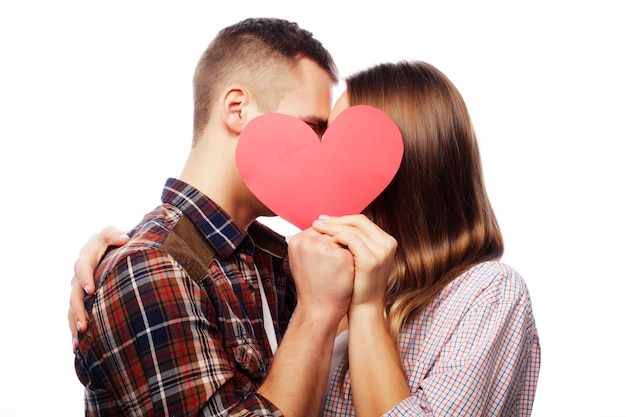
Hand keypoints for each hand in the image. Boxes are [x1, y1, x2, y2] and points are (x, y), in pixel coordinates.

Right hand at [69, 226, 128, 351]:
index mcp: (84, 259)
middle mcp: (77, 277)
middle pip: (74, 294)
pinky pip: (75, 316)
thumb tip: (125, 239)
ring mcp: (78, 290)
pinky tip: (77, 347)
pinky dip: (75, 331)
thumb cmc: (111, 241)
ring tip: (79, 340)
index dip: (85, 278)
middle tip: (84, 325)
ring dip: (74, 324)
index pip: (82, 267)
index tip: (91, 290)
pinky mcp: (81, 301)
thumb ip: (114, 235)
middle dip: (78, 310)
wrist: (105, 250)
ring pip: (72, 309)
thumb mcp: (111, 234)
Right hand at [287, 227, 354, 322]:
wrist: (319, 310)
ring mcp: (325, 248)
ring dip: (345, 248)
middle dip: (336, 241)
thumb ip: (309, 244)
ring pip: (342, 239)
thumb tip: (322, 231)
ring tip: (342, 264)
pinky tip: (349, 269)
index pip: (317, 229)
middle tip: (337, 256)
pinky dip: (352, 257)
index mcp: (297, 241)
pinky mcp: (341, 256)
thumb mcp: (302, 262)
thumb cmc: (312, 288)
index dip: (326, 237)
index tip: (330, 246)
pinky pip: (351, 249)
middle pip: (330, 232)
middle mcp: (309, 242)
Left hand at [312, 214, 396, 309]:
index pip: (361, 221)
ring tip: (318, 229)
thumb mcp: (360, 259)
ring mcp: (381, 252)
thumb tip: (334, 225)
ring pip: (353, 229)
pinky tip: (326, 241)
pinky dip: (337, 237)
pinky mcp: (371, 260)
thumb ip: (355, 242)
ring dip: (333, 227)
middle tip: (318, 222)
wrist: (364, 307)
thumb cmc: (358, 284)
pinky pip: (351, 240)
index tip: (325, 220)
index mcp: (386, 241)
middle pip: (358, 221)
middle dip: (335, 220)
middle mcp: (388, 243)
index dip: (341, 219)